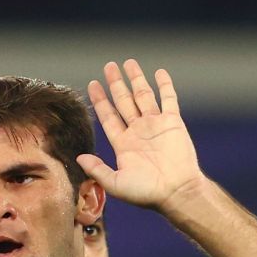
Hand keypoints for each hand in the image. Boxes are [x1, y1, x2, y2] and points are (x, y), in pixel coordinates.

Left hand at [79, 60, 204, 211]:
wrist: (177, 192)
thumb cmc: (147, 193)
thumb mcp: (116, 184)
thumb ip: (97, 169)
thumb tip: (79, 158)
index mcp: (124, 144)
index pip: (108, 116)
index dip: (100, 101)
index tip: (92, 84)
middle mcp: (138, 131)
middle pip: (124, 101)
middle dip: (116, 84)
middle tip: (109, 66)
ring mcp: (156, 125)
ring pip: (144, 96)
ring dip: (136, 79)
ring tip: (129, 63)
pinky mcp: (173, 123)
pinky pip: (169, 100)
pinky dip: (165, 86)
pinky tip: (159, 72)